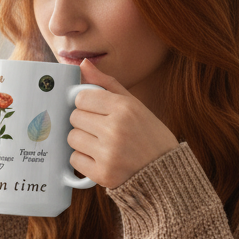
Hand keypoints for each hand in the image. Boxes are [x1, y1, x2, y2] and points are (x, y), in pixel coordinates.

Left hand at [68, 58, 178, 188]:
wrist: (166, 173)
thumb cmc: (149, 135)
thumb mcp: (134, 105)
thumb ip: (107, 84)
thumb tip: (82, 64)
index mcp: (124, 108)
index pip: (81, 97)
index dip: (86, 104)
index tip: (96, 110)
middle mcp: (115, 130)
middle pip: (75, 117)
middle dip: (84, 122)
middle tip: (101, 129)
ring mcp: (108, 154)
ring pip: (72, 138)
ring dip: (82, 141)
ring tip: (102, 144)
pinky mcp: (102, 174)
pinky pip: (74, 160)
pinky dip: (83, 159)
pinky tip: (100, 158)